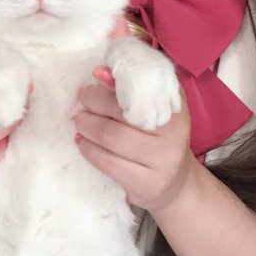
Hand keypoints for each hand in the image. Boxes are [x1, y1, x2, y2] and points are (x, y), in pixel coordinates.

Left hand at [74, 65, 198, 211]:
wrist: (174, 185)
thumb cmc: (160, 139)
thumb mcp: (157, 111)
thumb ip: (136, 88)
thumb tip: (101, 71)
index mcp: (176, 111)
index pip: (142, 90)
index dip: (115, 82)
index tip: (94, 74)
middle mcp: (173, 136)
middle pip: (122, 114)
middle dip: (94, 102)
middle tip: (82, 97)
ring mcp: (160, 162)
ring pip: (112, 137)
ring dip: (87, 125)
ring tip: (79, 119)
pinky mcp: (145, 184)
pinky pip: (107, 162)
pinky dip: (89, 149)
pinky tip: (82, 142)